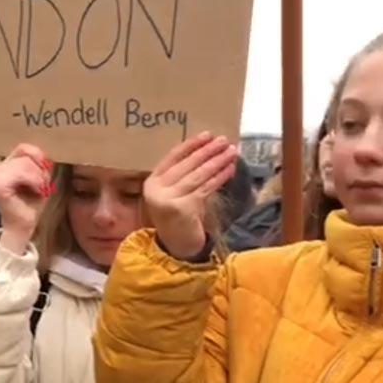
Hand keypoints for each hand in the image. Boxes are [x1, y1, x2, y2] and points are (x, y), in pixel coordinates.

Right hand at [0, 143, 54, 254]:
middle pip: (25, 154)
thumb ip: (40, 164)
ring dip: (38, 177)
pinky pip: (21, 173)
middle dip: (40, 170)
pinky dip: (33, 181)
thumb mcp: (40, 179)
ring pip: (24, 163)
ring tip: (39, 189)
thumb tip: (46, 155)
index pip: (23, 147)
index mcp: (7, 164)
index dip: (38, 155)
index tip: (46, 170)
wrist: (24, 226)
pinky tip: (36, 191)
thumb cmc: (32, 204)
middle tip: (42, 185)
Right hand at [142, 133, 237, 260]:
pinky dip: (220, 177)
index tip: (206, 135)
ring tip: (231, 152)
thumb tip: (208, 151)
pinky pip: (205, 188)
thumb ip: (182, 176)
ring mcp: (169, 199)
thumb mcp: (174, 194)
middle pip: (187, 165)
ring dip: (217, 162)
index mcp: (151, 183)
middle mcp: (157, 190)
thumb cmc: (178, 217)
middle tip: (223, 140)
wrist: (176, 246)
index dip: (190, 145)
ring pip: (198, 175)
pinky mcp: (183, 208)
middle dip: (208, 151)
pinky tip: (230, 170)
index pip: (172, 157)